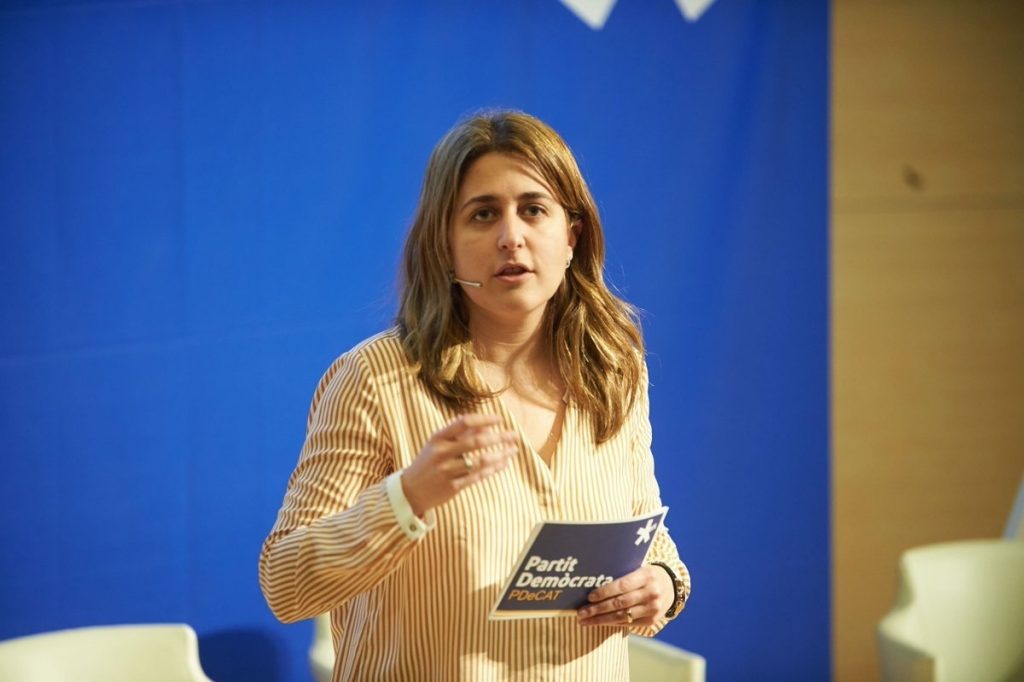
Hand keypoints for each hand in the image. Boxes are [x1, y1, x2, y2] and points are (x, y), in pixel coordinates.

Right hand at [401, 414, 516, 516]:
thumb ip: (459, 434)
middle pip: (476, 442)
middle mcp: (442, 453)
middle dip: (499, 437)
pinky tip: (503, 464)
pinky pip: (478, 476)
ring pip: (481, 461)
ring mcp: (447, 471)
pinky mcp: (452, 487)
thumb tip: (486, 426)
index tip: (500, 419)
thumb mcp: (438, 443)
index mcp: (438, 438)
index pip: (464, 422)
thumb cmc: (429, 461)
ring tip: (513, 450)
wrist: (410, 490)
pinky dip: (493, 469)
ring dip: (500, 454)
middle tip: (514, 435)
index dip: (484, 419)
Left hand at [576, 564, 673, 627]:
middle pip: (620, 603)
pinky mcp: (651, 620)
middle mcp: (651, 593)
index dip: (604, 592)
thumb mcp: (639, 568)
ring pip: (622, 616)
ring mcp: (652, 608)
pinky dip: (612, 623)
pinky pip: (628, 624)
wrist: (672, 586)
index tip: (589, 597)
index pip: (622, 585)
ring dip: (601, 620)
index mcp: (646, 576)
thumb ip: (622, 575)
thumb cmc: (647, 575)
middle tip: (581, 613)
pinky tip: (599, 623)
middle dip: (598, 609)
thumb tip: (594, 582)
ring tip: (585, 621)